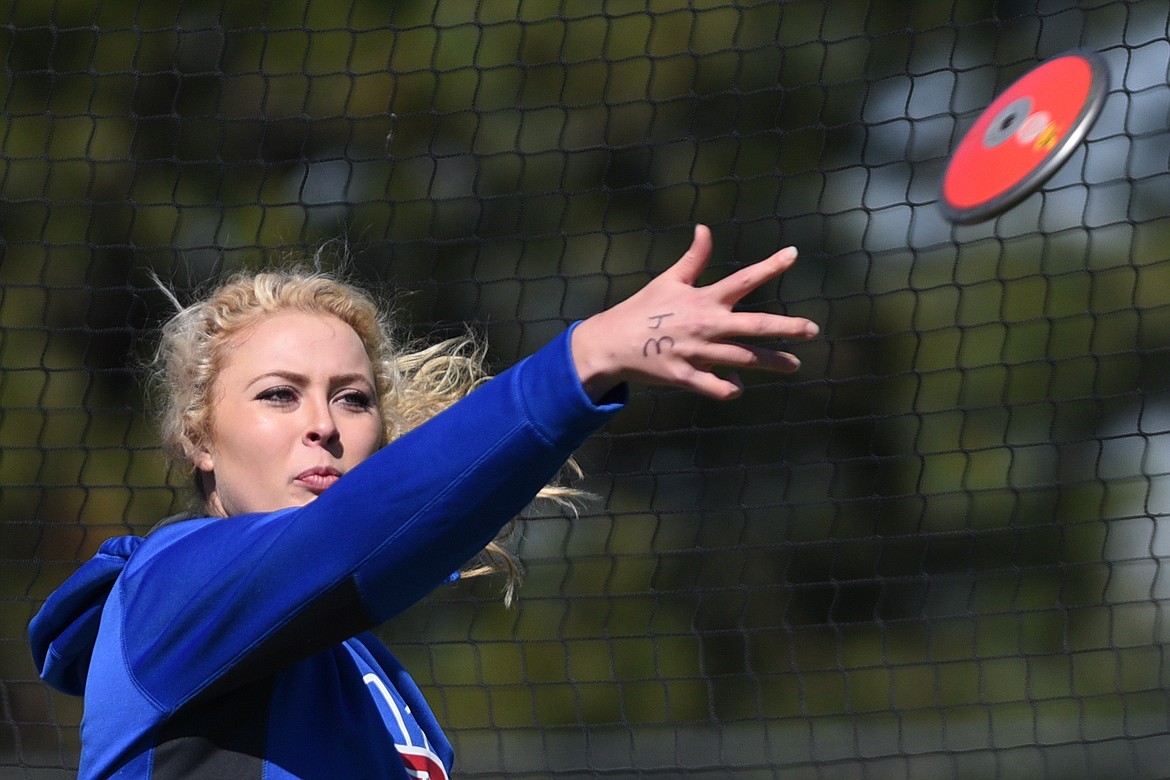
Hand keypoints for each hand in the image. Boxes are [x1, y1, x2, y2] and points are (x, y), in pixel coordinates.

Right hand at [571, 224, 819, 400]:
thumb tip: (705, 228)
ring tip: (794, 364)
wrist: (610, 343)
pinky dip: (732, 388)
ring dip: (772, 362)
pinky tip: (739, 386)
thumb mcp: (668, 280)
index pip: (743, 279)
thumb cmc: (642, 310)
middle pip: (754, 325)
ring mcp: (696, 353)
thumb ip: (693, 258)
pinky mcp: (685, 377)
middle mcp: (704, 325)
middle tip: (812, 330)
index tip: (793, 253)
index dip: (770, 265)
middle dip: (786, 327)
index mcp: (703, 299)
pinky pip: (717, 387)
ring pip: (743, 360)